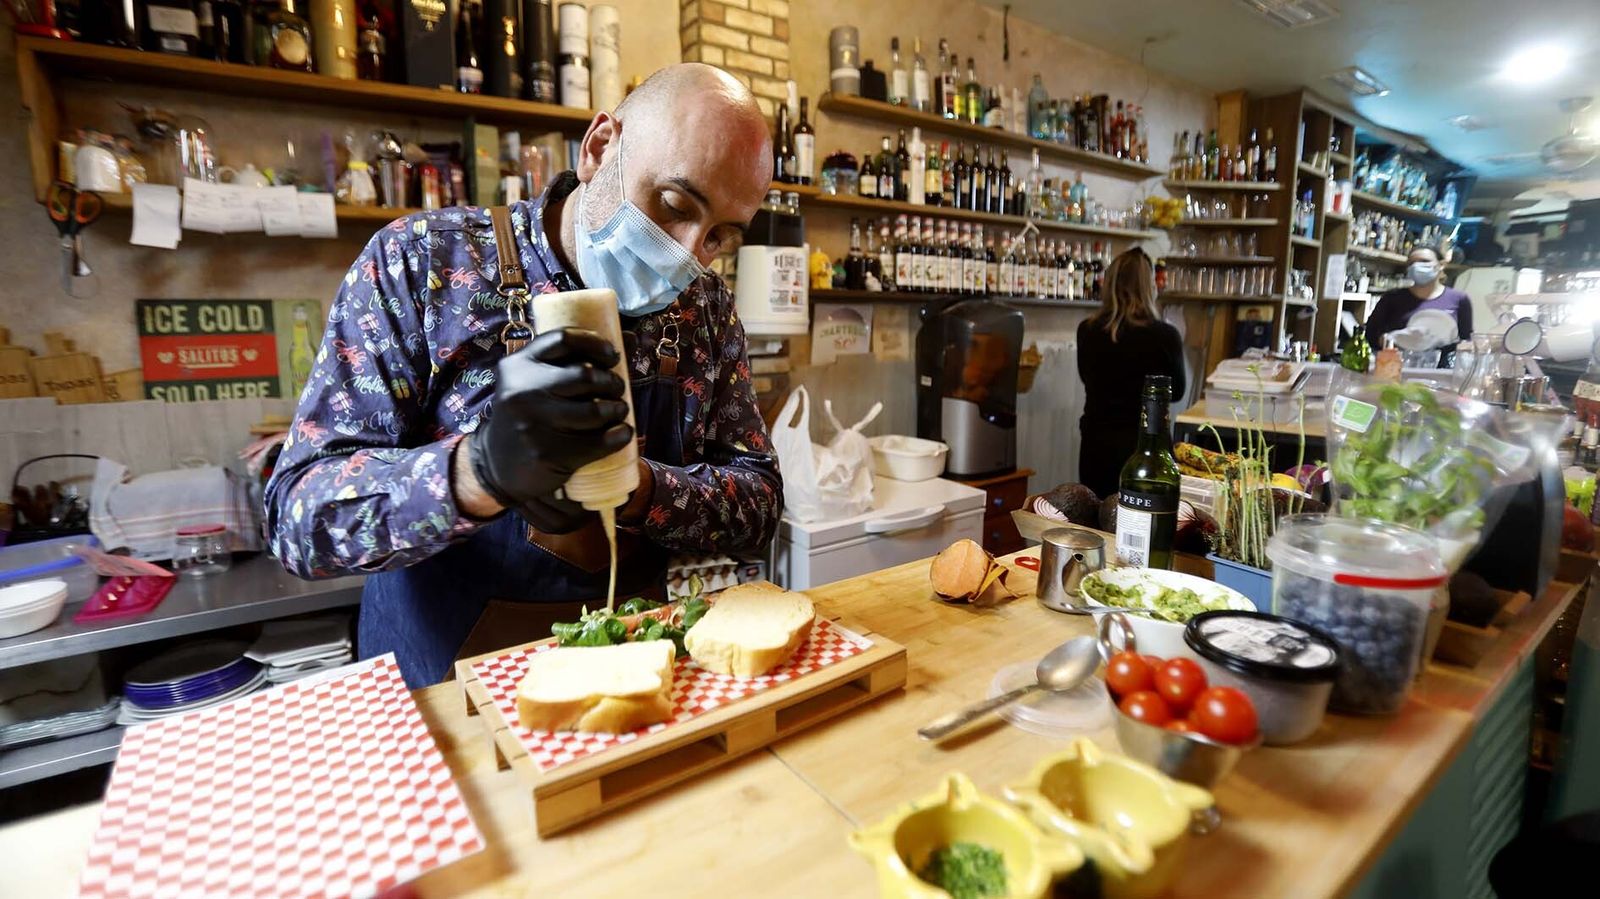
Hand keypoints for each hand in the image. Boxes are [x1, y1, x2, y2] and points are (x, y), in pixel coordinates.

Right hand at [467, 328, 632, 532]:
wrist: (496, 466)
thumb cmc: (528, 416)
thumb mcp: (536, 383)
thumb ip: (575, 359)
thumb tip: (630, 337)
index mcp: (519, 364)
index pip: (563, 339)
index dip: (595, 343)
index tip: (611, 356)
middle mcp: (521, 390)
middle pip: (585, 374)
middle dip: (611, 381)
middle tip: (617, 389)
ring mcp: (533, 423)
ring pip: (594, 409)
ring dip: (617, 408)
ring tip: (618, 410)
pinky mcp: (547, 453)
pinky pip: (598, 441)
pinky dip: (619, 434)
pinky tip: (623, 432)